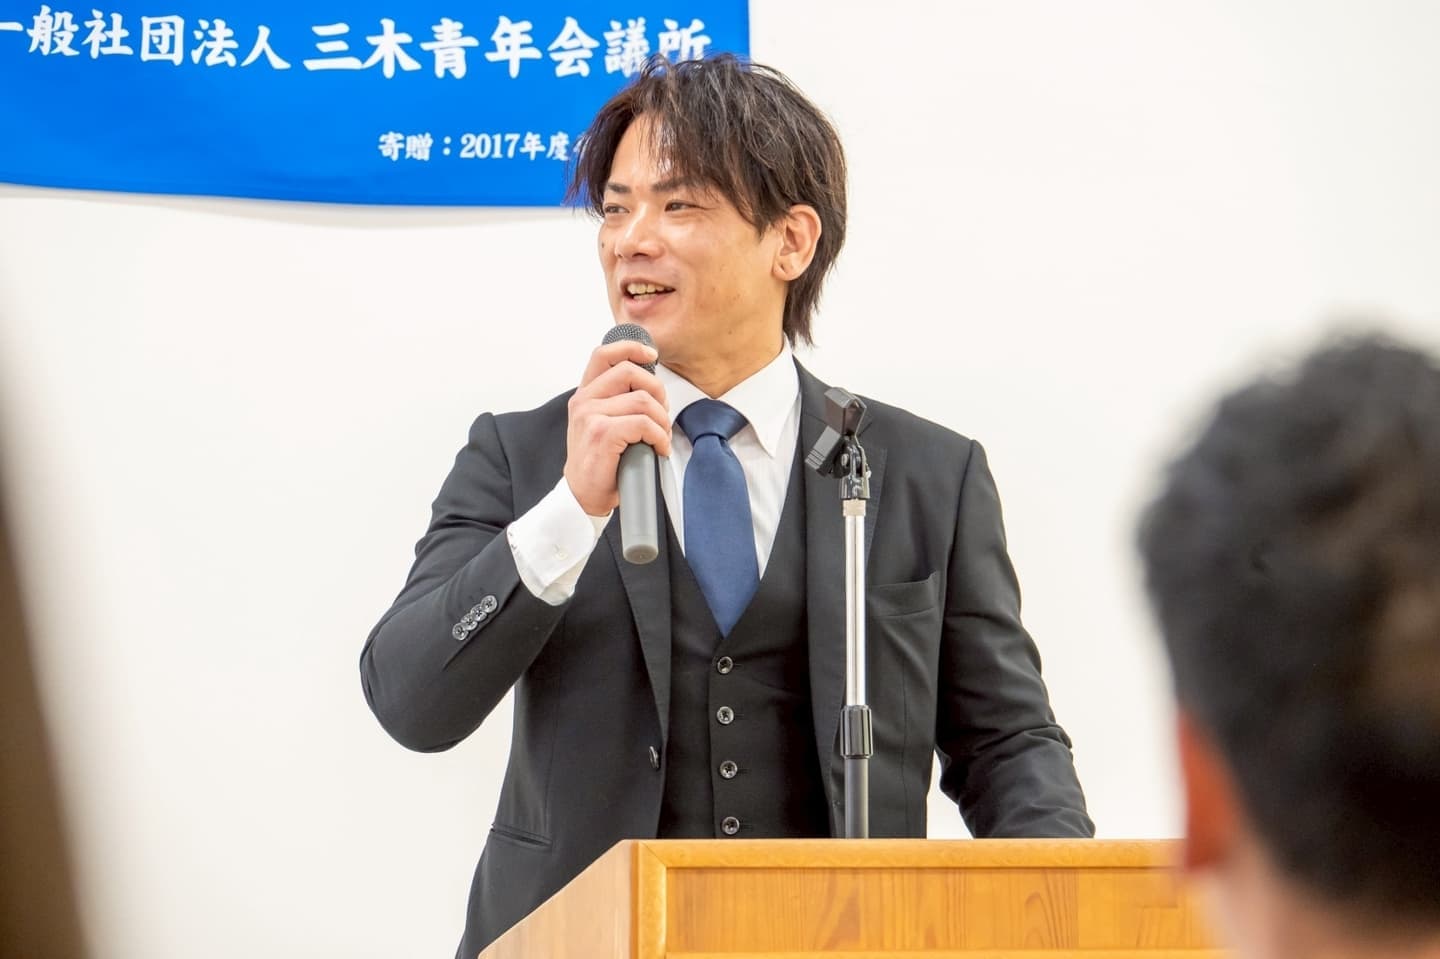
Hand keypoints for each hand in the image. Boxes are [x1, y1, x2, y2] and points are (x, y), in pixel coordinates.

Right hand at [563, 339, 670, 515]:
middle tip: (662, 414)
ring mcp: (590, 416)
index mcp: (585, 394)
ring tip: (660, 438)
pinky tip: (658, 449)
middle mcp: (584, 401)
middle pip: (631, 373)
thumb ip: (617, 401)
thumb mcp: (602, 423)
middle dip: (658, 392)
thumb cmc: (599, 463)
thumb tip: (651, 387)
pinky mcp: (602, 434)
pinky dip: (659, 437)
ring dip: (662, 421)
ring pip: (643, 401)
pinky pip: (644, 424)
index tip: (651, 355)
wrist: (583, 496)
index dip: (631, 348)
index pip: (604, 355)